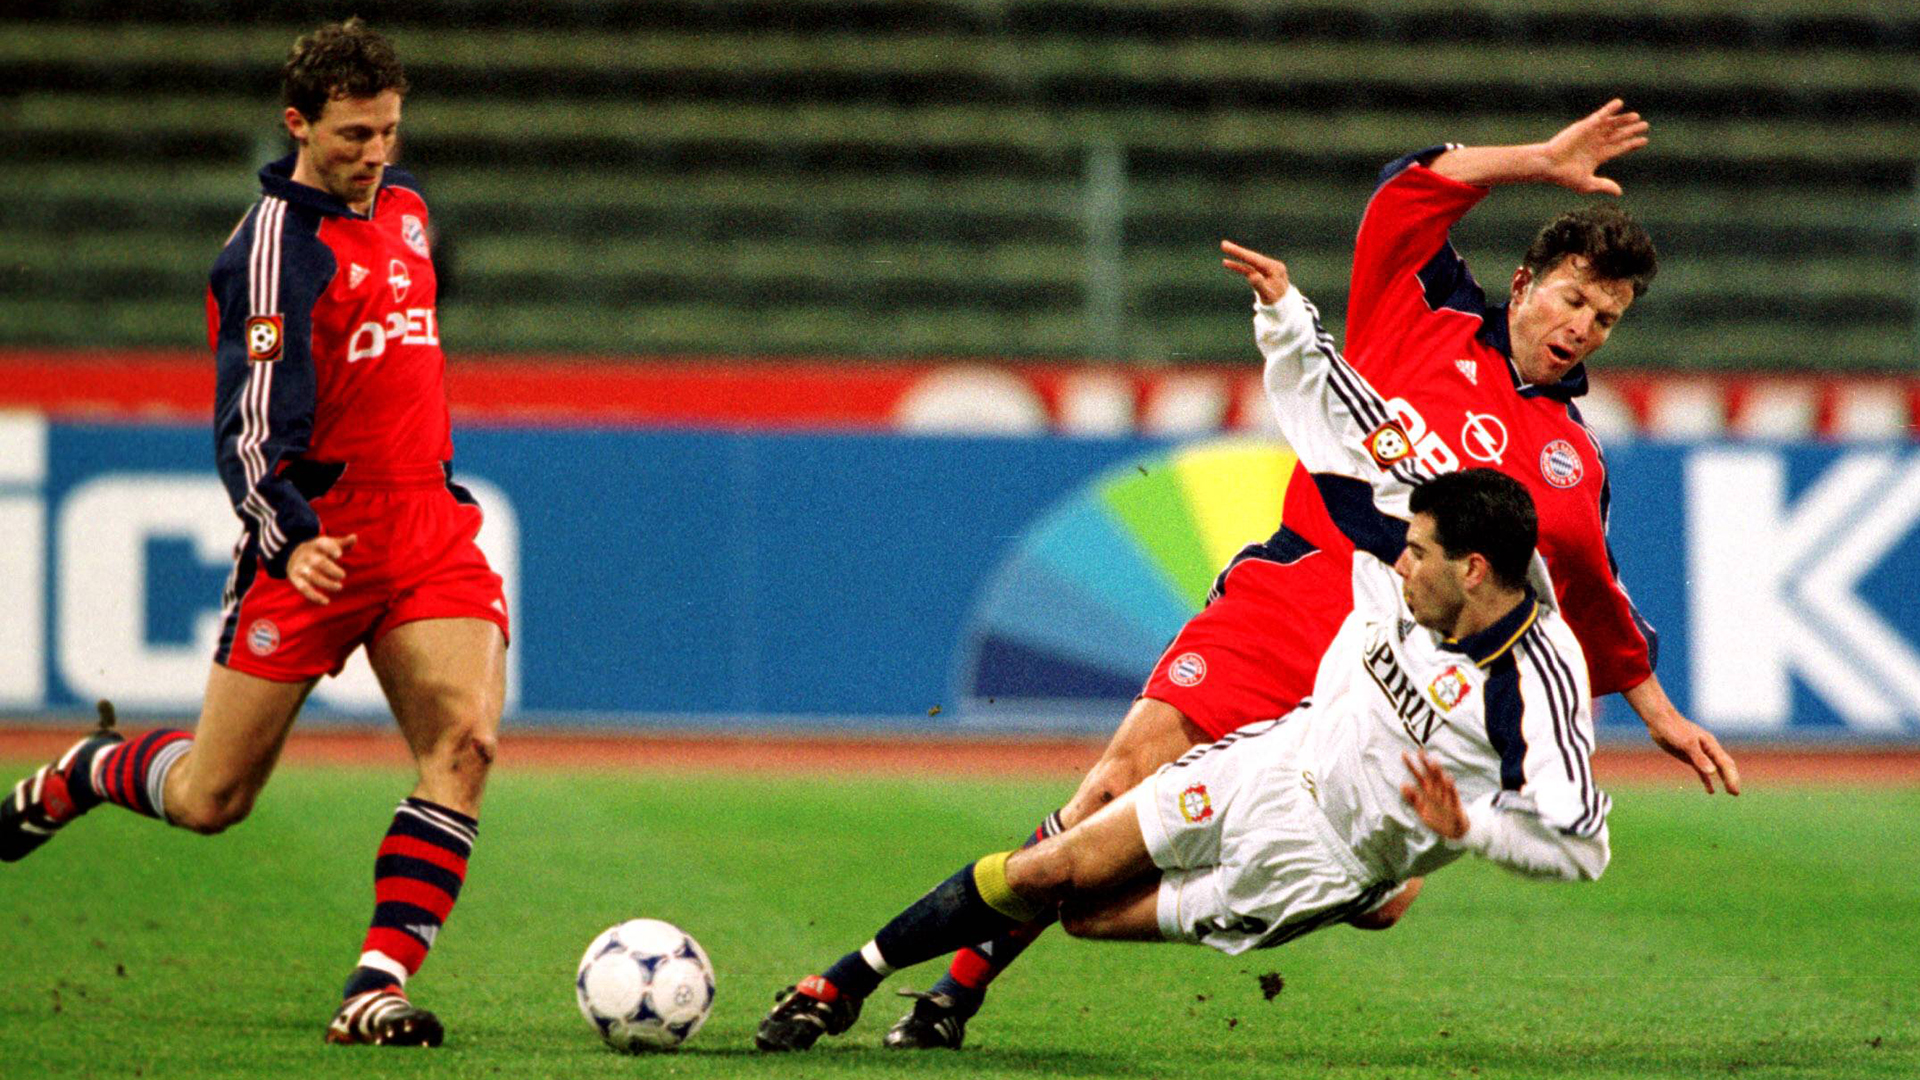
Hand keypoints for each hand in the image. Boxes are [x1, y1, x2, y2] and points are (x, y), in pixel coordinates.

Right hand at [286, 533, 357, 605]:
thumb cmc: (319, 550)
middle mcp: (308, 556)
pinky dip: (314, 597)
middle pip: (319, 562)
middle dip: (331, 569)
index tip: (339, 555)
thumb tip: (355, 537)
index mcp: (317, 545)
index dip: (331, 549)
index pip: (323, 544)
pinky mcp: (296, 579)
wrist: (292, 554)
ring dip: (326, 583)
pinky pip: (304, 589)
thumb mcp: (329, 544)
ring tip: (339, 587)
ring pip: (312, 577)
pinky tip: (326, 602)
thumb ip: (343, 543)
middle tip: (343, 575)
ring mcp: (301, 568)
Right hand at [1221, 239, 1289, 303]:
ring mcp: (1268, 269)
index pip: (1255, 259)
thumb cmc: (1276, 303)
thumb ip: (1260, 285)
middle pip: (1252, 257)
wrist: (1284, 309)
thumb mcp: (1268, 296)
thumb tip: (1251, 275)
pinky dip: (1239, 266)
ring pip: (1250, 262)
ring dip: (1237, 256)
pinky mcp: (1263, 274)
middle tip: (1223, 244)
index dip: (1241, 253)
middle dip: (1237, 251)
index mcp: (1275, 269)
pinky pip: (1249, 268)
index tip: (1229, 247)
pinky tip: (1227, 262)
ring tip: (1224, 247)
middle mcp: (1272, 266)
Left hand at [1401, 751, 1468, 840]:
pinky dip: (1450, 787)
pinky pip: (1453, 793)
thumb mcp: (1420, 810)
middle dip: (1425, 764)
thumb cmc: (1435, 818)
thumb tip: (1403, 785)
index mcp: (1426, 790)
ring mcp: (1445, 795)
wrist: (1453, 831)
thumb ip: (1411, 799)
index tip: (1404, 753)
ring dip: (1438, 772)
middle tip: (1420, 752)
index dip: (1411, 765)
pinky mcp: (1455, 803)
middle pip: (1430, 774)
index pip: (1417, 775)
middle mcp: (1436, 790)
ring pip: (1442, 781)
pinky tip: (1448, 779)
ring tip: (1433, 762)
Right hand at [1538, 98, 1648, 195]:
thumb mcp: (1587, 184)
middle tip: (1645, 125)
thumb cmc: (1565, 176)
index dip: (1632, 144)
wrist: (1549, 164)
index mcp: (1598, 156)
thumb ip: (1604, 185)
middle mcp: (1596, 143)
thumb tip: (1619, 193)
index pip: (1619, 148)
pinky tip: (1619, 103)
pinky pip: (1600, 115)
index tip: (1644, 140)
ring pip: (1612, 125)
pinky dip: (1610, 109)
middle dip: (1631, 130)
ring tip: (1636, 117)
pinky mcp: (1585, 126)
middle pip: (1618, 135)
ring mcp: (1591, 134)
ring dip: (1623, 120)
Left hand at [1622, 675, 1740, 794]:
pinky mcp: (1689, 756)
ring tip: (1730, 792)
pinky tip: (1710, 791)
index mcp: (1710, 745)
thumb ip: (1699, 758)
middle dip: (1731, 779)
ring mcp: (1699, 753)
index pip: (1725, 764)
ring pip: (1715, 768)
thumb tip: (1713, 772)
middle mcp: (1708, 749)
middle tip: (1736, 793)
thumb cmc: (1673, 729)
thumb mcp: (1686, 744)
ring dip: (1723, 779)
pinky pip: (1702, 770)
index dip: (1732, 777)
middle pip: (1724, 766)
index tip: (1734, 790)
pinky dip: (1707, 780)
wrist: (1659, 720)